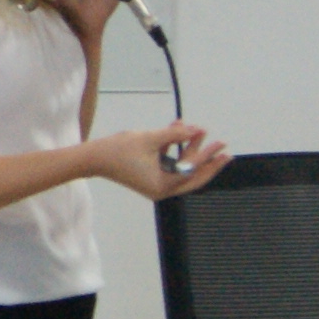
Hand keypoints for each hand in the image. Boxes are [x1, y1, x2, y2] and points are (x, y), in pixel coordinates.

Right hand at [93, 123, 227, 200]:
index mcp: (162, 185)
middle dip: (207, 161)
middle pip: (192, 177)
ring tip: (198, 132)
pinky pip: (170, 164)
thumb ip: (175, 134)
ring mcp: (156, 183)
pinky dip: (175, 149)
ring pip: (181, 168)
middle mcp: (161, 189)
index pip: (192, 171)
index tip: (220, 146)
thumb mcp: (150, 139)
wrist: (94, 158)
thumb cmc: (118, 151)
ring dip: (189, 149)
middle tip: (224, 151)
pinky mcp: (150, 176)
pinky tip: (179, 130)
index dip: (208, 157)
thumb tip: (196, 130)